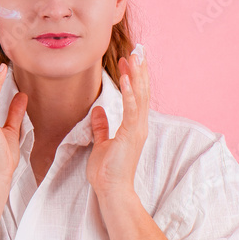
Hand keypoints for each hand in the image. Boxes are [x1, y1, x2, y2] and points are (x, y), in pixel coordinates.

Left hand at [87, 49, 149, 196]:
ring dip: (137, 76)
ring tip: (135, 57)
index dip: (134, 76)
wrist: (112, 190)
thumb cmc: (107, 171)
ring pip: (139, 97)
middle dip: (140, 70)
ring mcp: (137, 130)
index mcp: (133, 126)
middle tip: (138, 49)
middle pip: (141, 91)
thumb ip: (102, 127)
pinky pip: (131, 111)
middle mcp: (139, 125)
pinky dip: (129, 94)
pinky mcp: (131, 135)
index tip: (129, 60)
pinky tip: (126, 79)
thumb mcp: (102, 143)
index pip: (136, 96)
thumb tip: (97, 111)